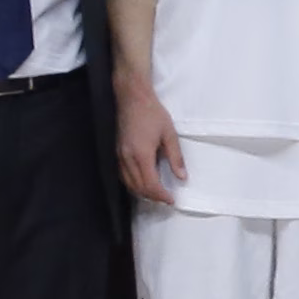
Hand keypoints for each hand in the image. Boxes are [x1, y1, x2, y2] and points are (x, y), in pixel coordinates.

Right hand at [116, 81, 183, 203]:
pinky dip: (133, 184)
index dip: (161, 195)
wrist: (132, 98)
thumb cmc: (153, 113)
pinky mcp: (116, 152)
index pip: (150, 184)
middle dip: (153, 197)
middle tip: (167, 199)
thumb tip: (182, 177)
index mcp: (141, 154)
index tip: (171, 200)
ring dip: (142, 192)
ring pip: (129, 183)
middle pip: (138, 187)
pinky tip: (143, 183)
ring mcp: (119, 156)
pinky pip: (123, 175)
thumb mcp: (170, 134)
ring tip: (157, 194)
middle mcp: (127, 158)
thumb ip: (176, 158)